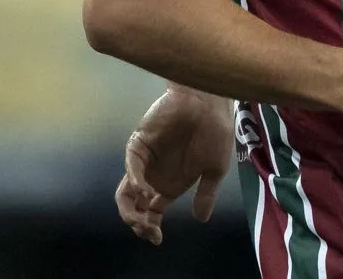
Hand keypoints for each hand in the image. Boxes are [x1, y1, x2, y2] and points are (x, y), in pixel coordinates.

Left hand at [115, 87, 234, 245]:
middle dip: (138, 224)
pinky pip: (131, 168)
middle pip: (135, 207)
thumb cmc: (215, 131)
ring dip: (130, 209)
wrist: (209, 102)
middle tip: (148, 231)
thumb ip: (206, 194)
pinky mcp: (139, 146)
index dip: (151, 229)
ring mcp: (145, 163)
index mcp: (171, 185)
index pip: (152, 213)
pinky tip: (145, 192)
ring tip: (141, 219)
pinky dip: (135, 182)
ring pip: (126, 192)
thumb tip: (201, 219)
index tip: (157, 240)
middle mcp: (154, 177)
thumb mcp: (216, 168)